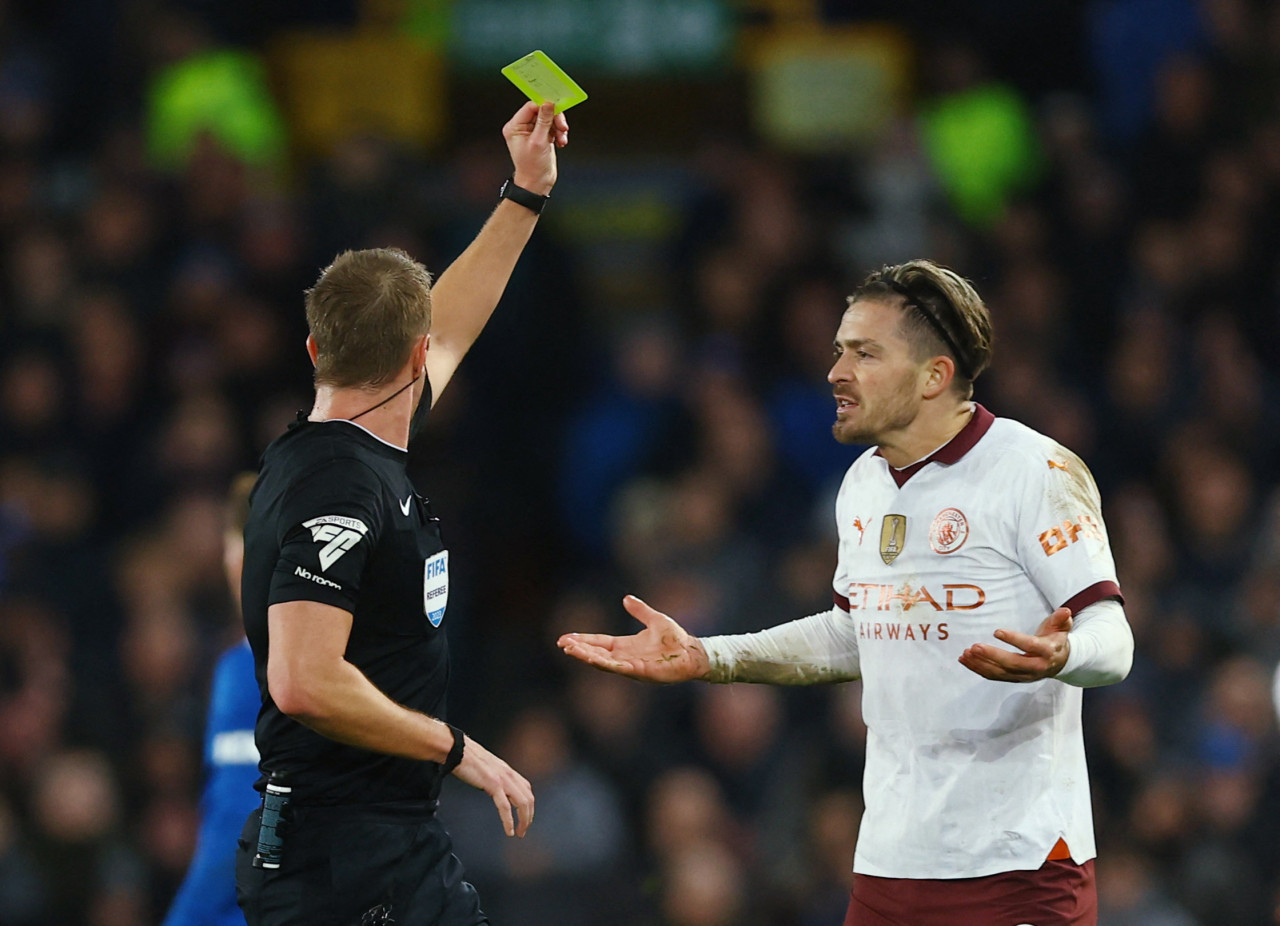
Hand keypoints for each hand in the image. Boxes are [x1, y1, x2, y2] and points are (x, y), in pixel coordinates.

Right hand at [450, 735, 533, 836]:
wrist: (457, 750)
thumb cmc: (467, 758)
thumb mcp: (487, 768)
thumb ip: (494, 778)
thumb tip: (495, 789)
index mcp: (507, 771)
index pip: (527, 789)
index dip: (529, 805)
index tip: (525, 817)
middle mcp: (508, 774)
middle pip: (528, 798)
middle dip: (528, 817)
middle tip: (524, 830)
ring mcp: (502, 779)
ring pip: (522, 803)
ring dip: (523, 820)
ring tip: (519, 832)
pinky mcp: (493, 784)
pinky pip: (505, 806)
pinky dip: (509, 821)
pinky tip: (509, 830)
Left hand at [502, 100, 567, 195]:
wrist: (537, 184)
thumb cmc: (532, 168)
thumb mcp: (538, 142)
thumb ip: (544, 121)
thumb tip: (548, 104)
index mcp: (514, 127)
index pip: (530, 107)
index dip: (544, 106)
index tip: (556, 107)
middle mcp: (522, 128)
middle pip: (541, 112)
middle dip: (554, 119)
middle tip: (562, 127)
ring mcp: (532, 132)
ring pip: (549, 119)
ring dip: (558, 127)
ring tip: (561, 138)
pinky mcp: (542, 137)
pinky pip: (552, 127)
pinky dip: (559, 133)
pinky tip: (560, 141)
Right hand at [557, 595, 710, 682]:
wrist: (692, 652)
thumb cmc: (676, 639)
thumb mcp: (655, 619)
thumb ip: (640, 610)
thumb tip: (626, 598)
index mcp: (625, 645)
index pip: (599, 642)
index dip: (583, 640)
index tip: (566, 638)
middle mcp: (625, 657)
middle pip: (596, 652)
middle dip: (579, 649)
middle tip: (562, 644)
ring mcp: (631, 666)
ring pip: (603, 661)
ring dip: (586, 656)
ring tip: (570, 650)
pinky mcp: (639, 672)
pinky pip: (618, 668)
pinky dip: (603, 663)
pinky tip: (591, 658)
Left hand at [959, 607, 1072, 682]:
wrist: (1061, 662)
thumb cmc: (1056, 640)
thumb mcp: (1061, 628)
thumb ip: (1060, 619)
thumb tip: (1065, 610)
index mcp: (1047, 652)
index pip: (1029, 646)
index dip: (1014, 639)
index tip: (997, 631)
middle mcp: (1035, 667)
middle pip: (1012, 664)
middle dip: (992, 656)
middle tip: (974, 647)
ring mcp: (1024, 675)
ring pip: (1000, 673)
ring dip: (981, 664)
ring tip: (965, 653)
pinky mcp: (1014, 678)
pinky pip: (994, 676)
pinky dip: (978, 669)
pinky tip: (965, 660)